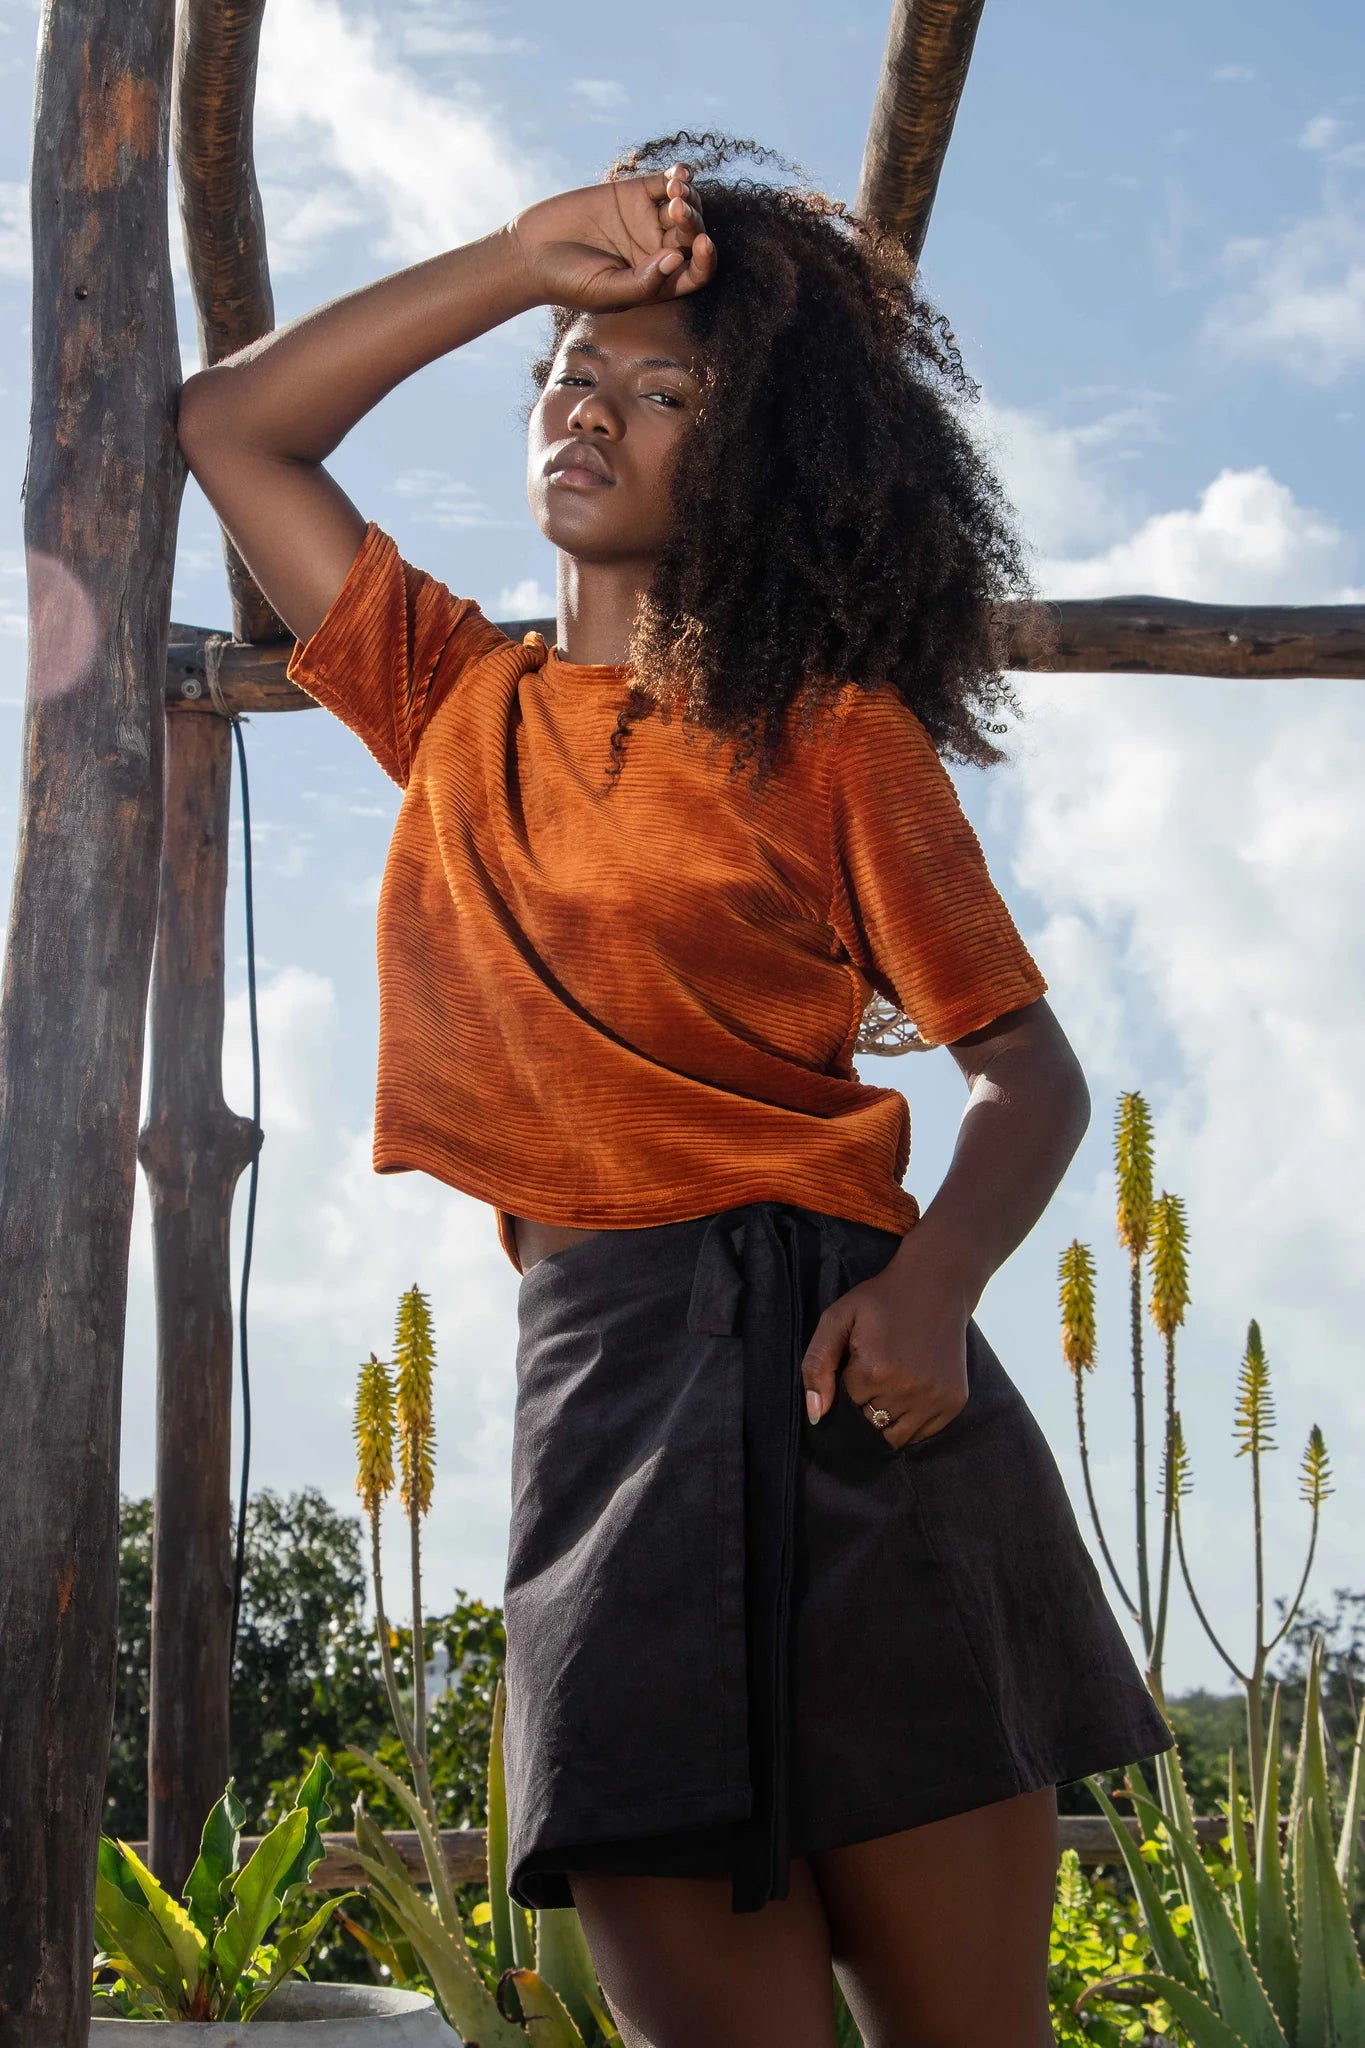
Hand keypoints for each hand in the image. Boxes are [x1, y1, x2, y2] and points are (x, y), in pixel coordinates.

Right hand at [508, 161, 715, 311]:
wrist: (531, 252)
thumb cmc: (568, 283)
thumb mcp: (606, 291)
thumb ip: (643, 283)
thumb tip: (678, 259)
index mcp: (658, 282)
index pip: (696, 272)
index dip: (706, 259)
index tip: (703, 243)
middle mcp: (658, 251)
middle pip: (693, 235)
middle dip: (692, 221)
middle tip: (676, 210)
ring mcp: (647, 222)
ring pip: (685, 206)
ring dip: (688, 197)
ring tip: (673, 192)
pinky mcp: (632, 194)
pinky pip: (665, 183)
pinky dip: (678, 176)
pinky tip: (678, 174)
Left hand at [799, 1231, 975, 1450]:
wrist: (936, 1285)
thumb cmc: (881, 1301)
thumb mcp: (837, 1319)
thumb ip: (817, 1365)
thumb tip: (816, 1415)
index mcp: (875, 1371)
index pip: (845, 1407)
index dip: (846, 1386)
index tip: (857, 1363)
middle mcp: (908, 1390)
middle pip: (869, 1425)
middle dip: (865, 1405)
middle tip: (874, 1373)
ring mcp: (935, 1399)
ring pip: (894, 1437)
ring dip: (886, 1418)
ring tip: (891, 1383)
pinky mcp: (953, 1402)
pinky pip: (920, 1435)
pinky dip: (910, 1422)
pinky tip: (910, 1390)